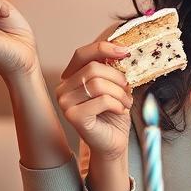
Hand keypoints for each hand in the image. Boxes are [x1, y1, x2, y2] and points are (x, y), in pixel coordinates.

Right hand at [56, 39, 133, 159]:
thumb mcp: (113, 85)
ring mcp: (65, 103)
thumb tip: (121, 50)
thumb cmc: (113, 114)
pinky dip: (117, 104)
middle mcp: (63, 89)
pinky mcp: (74, 116)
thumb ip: (111, 68)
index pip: (82, 54)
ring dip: (119, 93)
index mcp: (70, 78)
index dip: (103, 48)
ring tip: (125, 102)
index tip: (125, 51)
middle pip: (93, 68)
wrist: (113, 142)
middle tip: (127, 89)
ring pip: (98, 84)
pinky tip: (119, 110)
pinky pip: (102, 100)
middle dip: (117, 77)